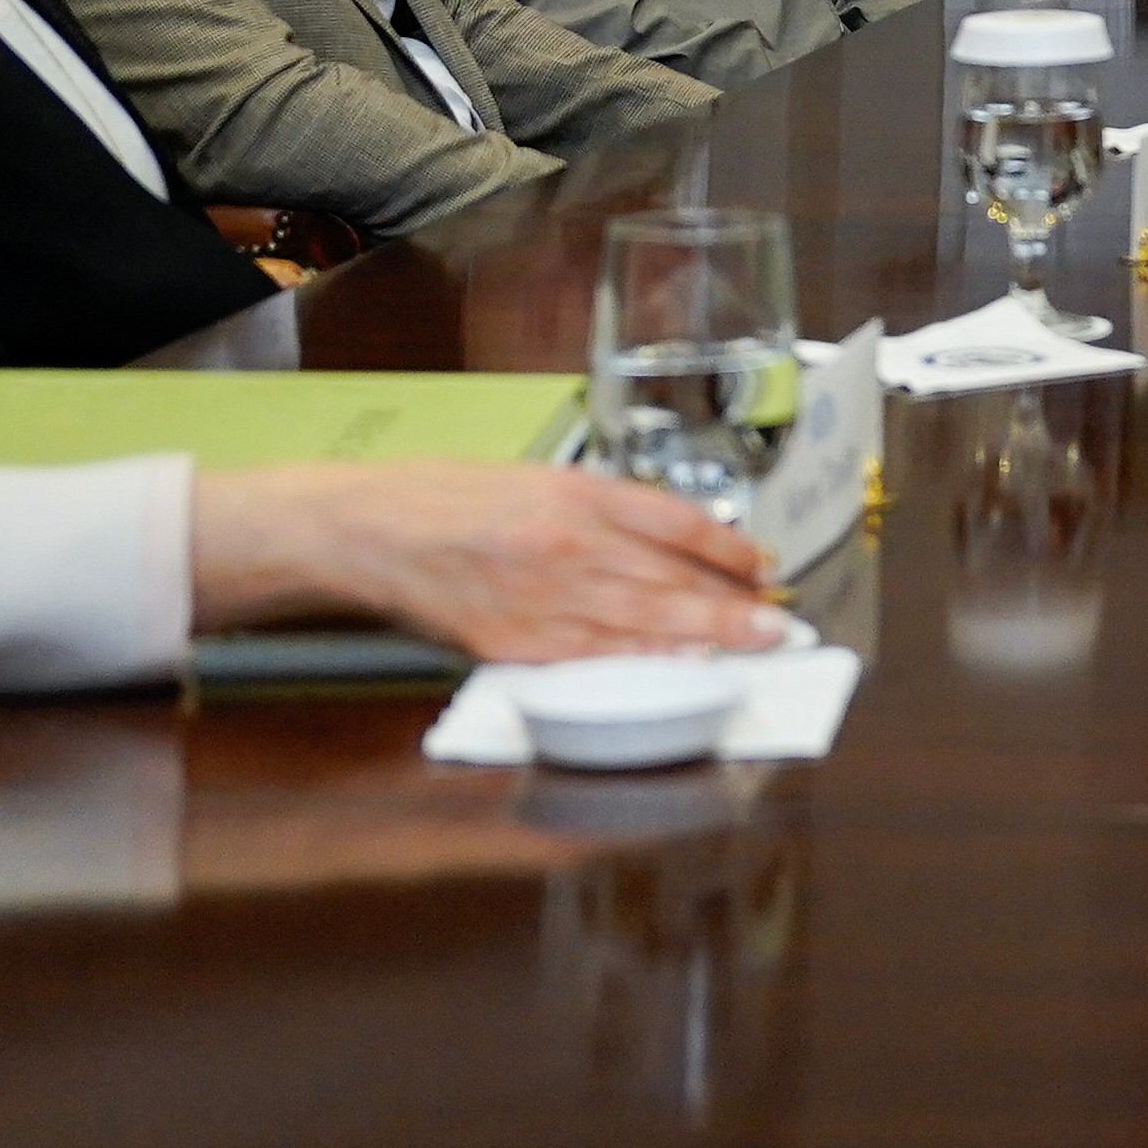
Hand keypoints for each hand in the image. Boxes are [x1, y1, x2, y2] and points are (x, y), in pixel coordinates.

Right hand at [190, 461, 784, 659]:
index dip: (728, 547)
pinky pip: (595, 658)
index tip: (761, 564)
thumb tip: (667, 542)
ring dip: (705, 636)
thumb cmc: (446, 499)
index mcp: (576, 492)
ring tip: (750, 644)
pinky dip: (643, 663)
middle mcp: (569, 542)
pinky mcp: (517, 643)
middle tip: (778, 619)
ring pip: (644, 621)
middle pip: (670, 577)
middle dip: (732, 602)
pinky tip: (679, 668)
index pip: (676, 521)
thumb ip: (601, 509)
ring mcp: (544, 597)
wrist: (369, 529)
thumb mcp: (537, 480)